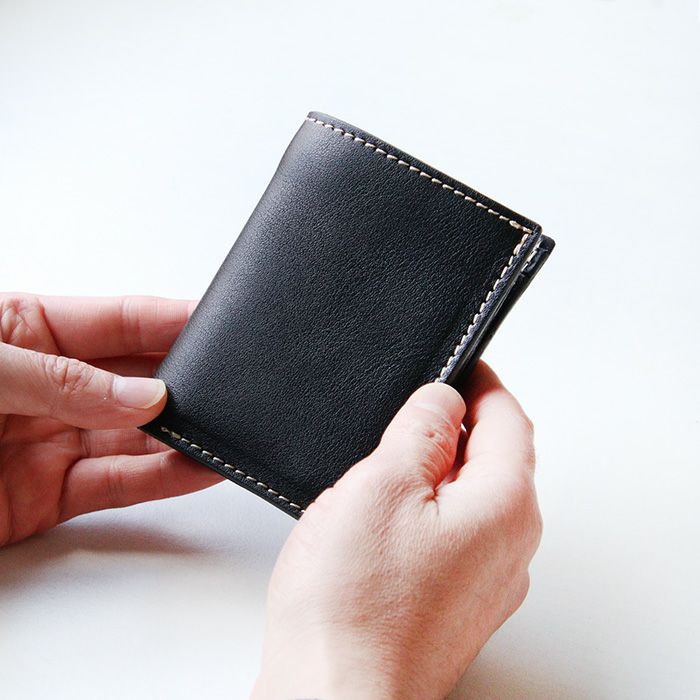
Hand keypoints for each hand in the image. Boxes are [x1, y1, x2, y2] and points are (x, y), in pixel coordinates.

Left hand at [0, 294, 220, 546]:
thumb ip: (62, 379)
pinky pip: (118, 485)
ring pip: (135, 436)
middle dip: (184, 381)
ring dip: (181, 435)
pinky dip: (162, 479)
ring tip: (224, 431)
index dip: (172, 319)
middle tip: (228, 385)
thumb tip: (142, 394)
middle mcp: (50, 386)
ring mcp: (52, 441)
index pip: (119, 319)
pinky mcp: (48, 497)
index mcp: (28, 331)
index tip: (220, 324)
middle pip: (136, 379)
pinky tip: (195, 467)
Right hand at [253, 362, 541, 699]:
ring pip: (472, 498)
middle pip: (496, 459)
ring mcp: (485, 581)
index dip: (482, 381)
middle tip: (411, 408)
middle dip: (458, 424)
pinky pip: (454, 535)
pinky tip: (384, 516)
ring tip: (388, 459)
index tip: (459, 363)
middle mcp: (510, 547)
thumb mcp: (382, 483)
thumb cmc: (353, 604)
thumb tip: (443, 397)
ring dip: (439, 468)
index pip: (509, 418)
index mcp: (504, 506)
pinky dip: (429, 509)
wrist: (334, 696)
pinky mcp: (455, 603)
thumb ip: (422, 429)